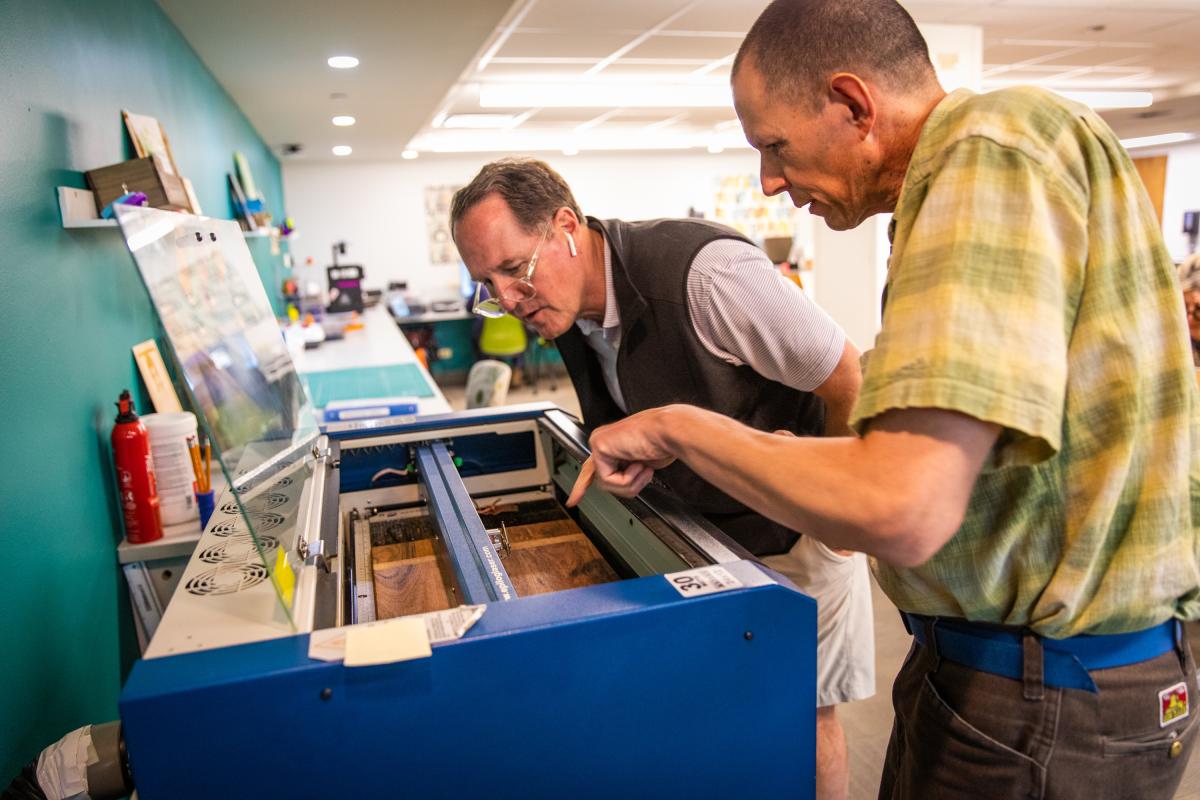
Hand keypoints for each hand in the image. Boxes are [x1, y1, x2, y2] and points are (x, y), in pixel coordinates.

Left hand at [566, 407, 680, 505]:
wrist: (669, 433)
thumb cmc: (663, 445)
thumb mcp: (642, 467)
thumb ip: (625, 475)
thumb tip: (619, 486)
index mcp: (613, 445)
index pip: (591, 469)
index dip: (582, 486)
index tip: (573, 501)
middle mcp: (604, 443)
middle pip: (603, 482)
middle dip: (625, 485)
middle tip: (644, 470)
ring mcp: (599, 443)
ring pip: (606, 484)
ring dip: (630, 482)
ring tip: (643, 467)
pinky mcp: (599, 446)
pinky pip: (608, 479)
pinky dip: (627, 478)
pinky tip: (637, 464)